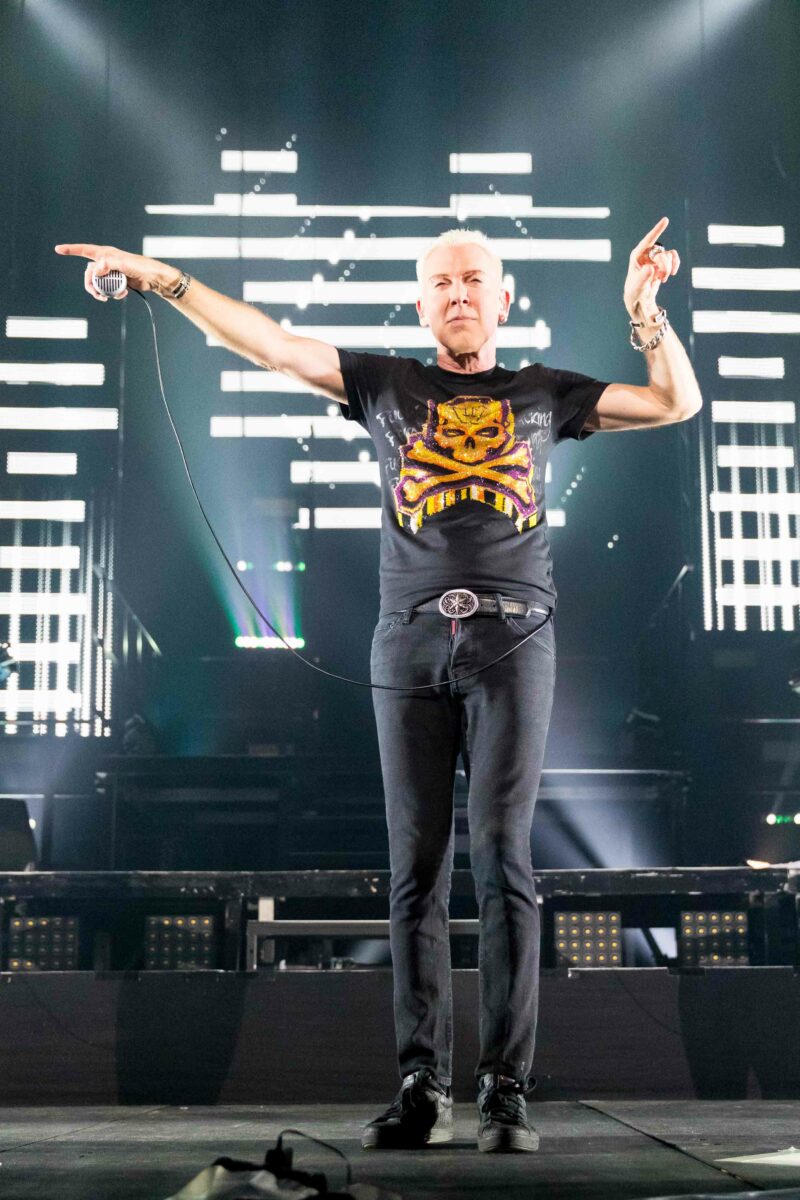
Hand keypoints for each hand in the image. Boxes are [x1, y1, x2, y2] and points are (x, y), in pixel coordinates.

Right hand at [54, 242, 175, 301]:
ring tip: (107, 298)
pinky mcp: (117, 282)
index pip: (84, 250)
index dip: (71, 250)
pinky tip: (123, 294)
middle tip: (96, 294)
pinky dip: (113, 294)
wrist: (153, 278)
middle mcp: (105, 262)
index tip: (58, 249)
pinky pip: (108, 289)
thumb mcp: (123, 263)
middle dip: (90, 285)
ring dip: (101, 292)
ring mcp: (110, 273)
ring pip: (97, 284)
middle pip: (89, 274)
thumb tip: (94, 270)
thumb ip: (107, 264)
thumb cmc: (140, 267)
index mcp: (105, 254)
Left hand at [623, 217, 680, 321]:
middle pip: (662, 253)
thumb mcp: (638, 286)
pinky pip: (674, 258)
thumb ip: (643, 277)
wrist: (640, 299)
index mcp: (637, 255)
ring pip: (669, 256)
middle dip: (665, 266)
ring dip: (669, 268)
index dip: (657, 230)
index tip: (666, 220)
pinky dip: (675, 265)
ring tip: (663, 279)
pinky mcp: (662, 263)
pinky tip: (671, 274)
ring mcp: (654, 258)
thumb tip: (650, 268)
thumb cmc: (635, 292)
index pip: (648, 240)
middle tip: (662, 278)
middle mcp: (646, 254)